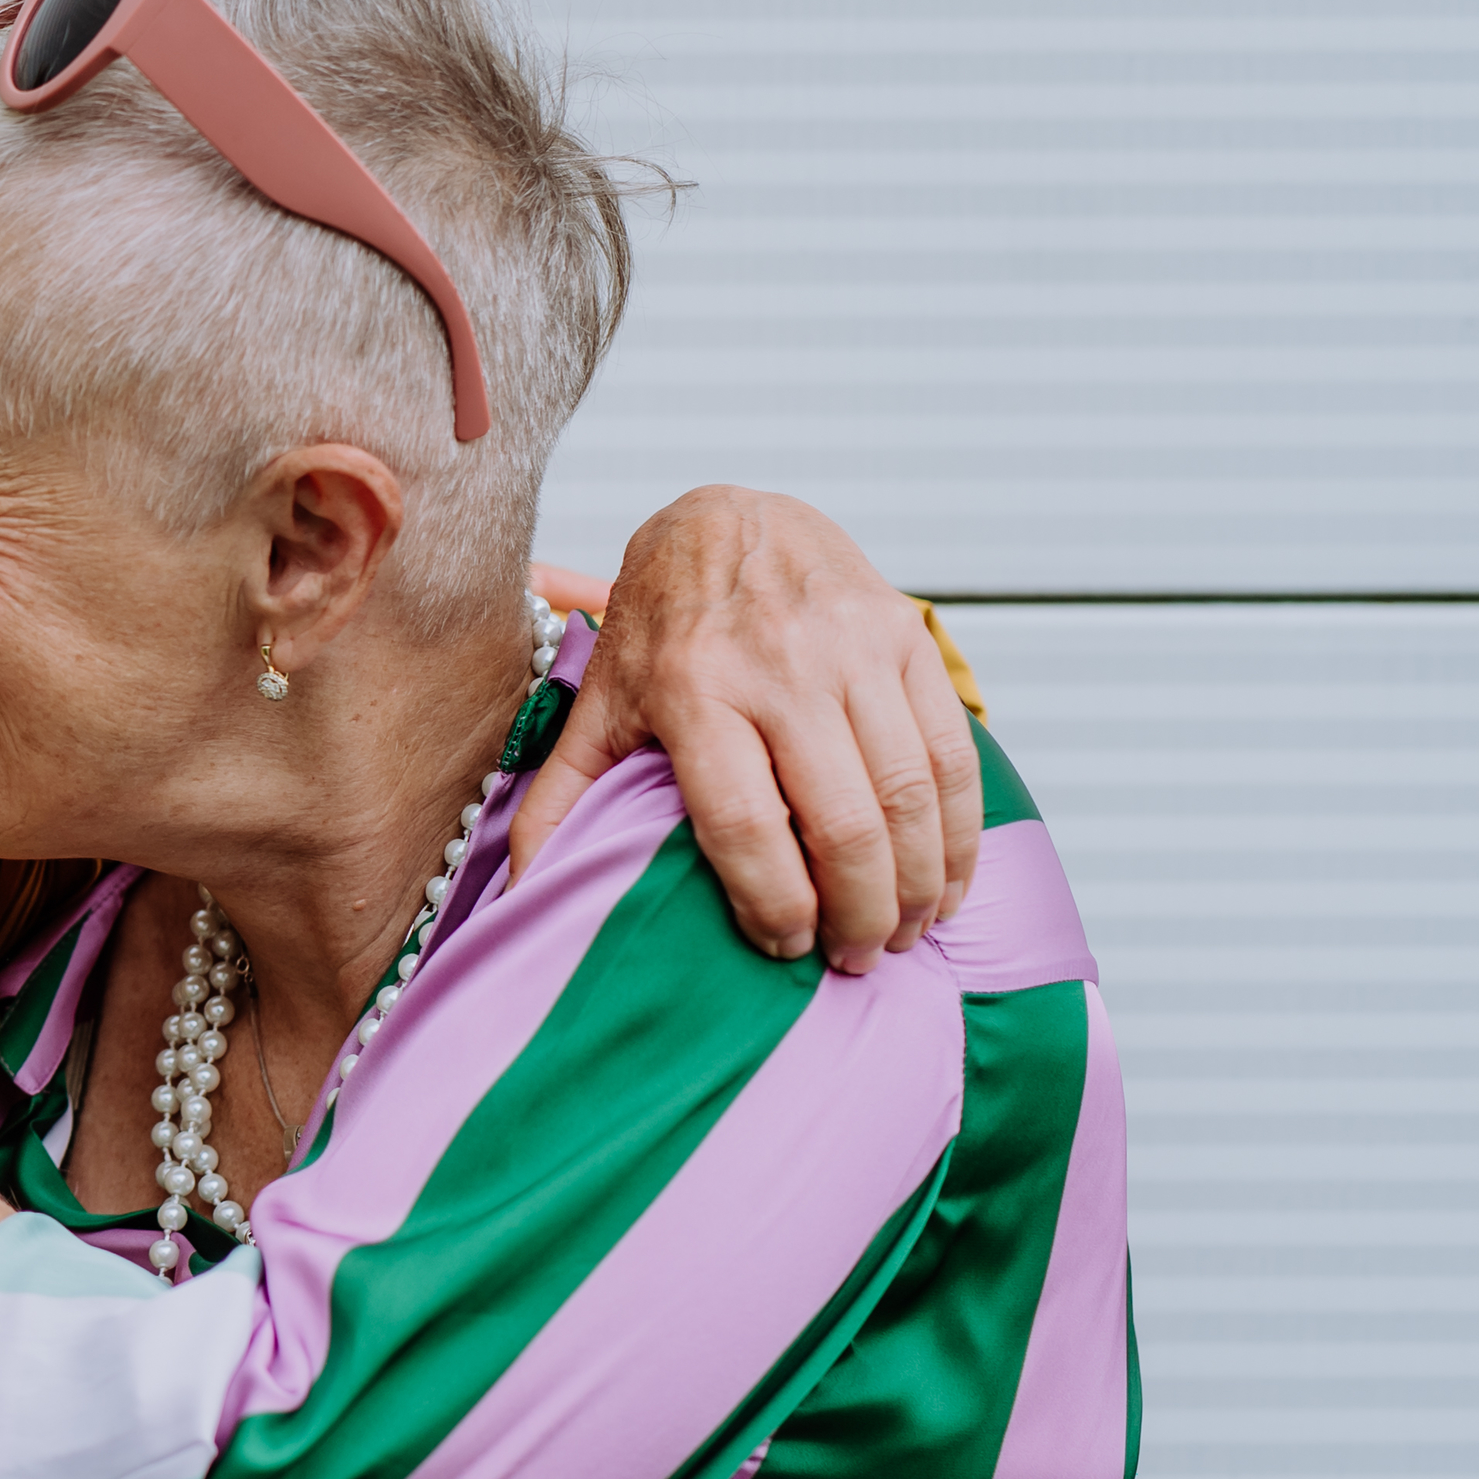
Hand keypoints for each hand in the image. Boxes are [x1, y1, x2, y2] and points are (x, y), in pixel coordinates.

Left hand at [511, 486, 979, 972]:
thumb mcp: (597, 705)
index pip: (744, 822)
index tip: (785, 948)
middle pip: (841, 821)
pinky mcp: (906, 634)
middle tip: (852, 959)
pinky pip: (952, 751)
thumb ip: (559, 797)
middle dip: (857, 912)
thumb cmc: (659, 629)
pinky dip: (959, 830)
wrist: (725, 519)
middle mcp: (777, 665)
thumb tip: (519, 894)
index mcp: (691, 689)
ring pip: (908, 793)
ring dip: (917, 883)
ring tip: (901, 932)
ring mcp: (851, 647)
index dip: (773, 901)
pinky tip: (946, 880)